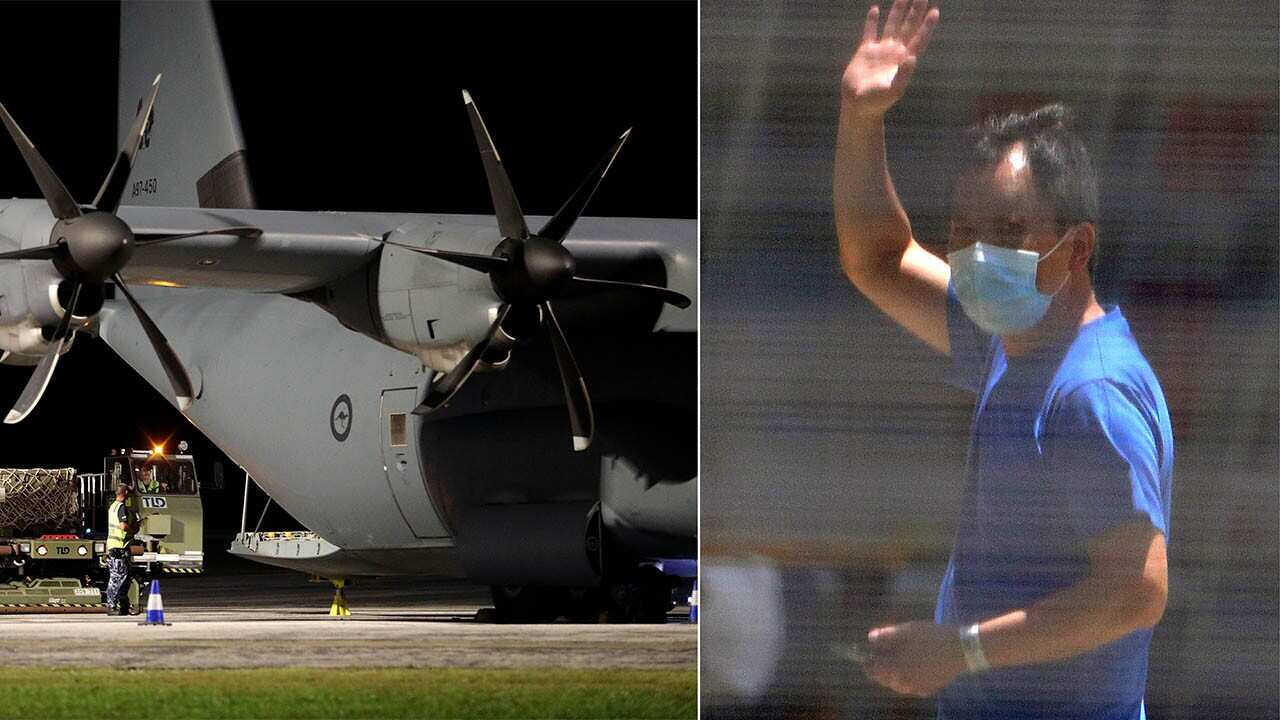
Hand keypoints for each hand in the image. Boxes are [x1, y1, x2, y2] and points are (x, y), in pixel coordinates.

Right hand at [840, 0, 938, 116]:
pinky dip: (872, 21)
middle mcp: (894, 52)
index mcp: (903, 60)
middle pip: (908, 27)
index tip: (934, 11)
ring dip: (897, 11)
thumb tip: (912, 58)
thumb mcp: (893, 91)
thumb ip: (903, 75)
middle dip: (915, 12)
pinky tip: (875, 9)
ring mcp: (880, 50)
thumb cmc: (877, 102)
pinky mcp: (865, 51)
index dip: (927, 25)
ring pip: (891, 26)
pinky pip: (870, 32)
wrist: (858, 105)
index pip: (918, 38)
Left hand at [865, 620, 966, 696]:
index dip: (867, 662)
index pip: (872, 670)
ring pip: (897, 685)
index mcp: (895, 667)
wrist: (960, 649)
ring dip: (894, 675)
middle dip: (880, 668)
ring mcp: (917, 688)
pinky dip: (909, 680)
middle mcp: (903, 682)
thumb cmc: (931, 637)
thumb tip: (870, 638)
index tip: (868, 654)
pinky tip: (915, 669)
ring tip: (900, 661)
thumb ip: (886, 636)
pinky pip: (912, 688)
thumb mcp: (906, 631)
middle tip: (884, 655)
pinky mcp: (929, 690)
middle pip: (883, 679)